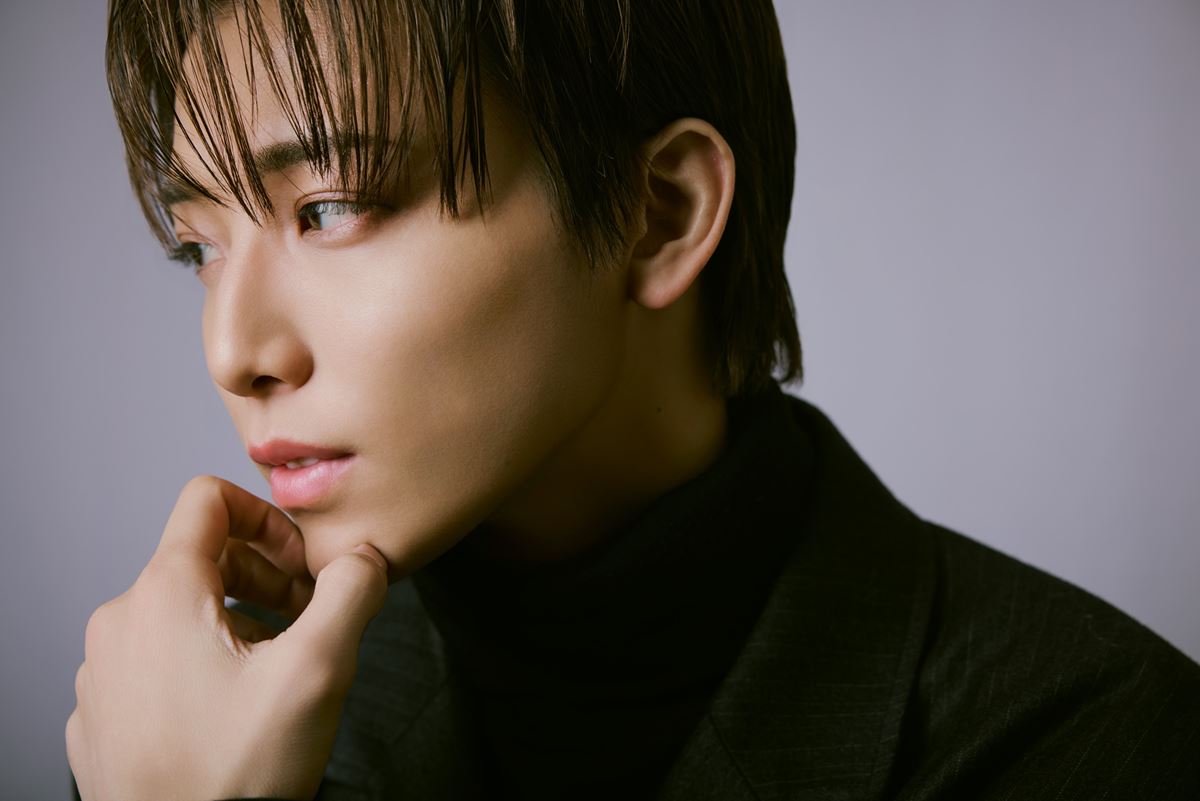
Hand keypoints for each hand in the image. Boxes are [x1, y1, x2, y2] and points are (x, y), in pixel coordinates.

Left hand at [66, 475, 388, 800]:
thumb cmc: (233, 776)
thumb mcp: (317, 672)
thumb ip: (350, 593)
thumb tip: (364, 556)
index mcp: (163, 595)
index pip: (206, 500)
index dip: (267, 517)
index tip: (299, 564)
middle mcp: (120, 623)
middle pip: (200, 560)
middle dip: (265, 579)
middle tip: (307, 622)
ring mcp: (104, 673)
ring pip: (181, 615)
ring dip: (238, 624)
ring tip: (276, 671)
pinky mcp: (102, 716)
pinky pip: (156, 663)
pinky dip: (201, 666)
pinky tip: (234, 711)